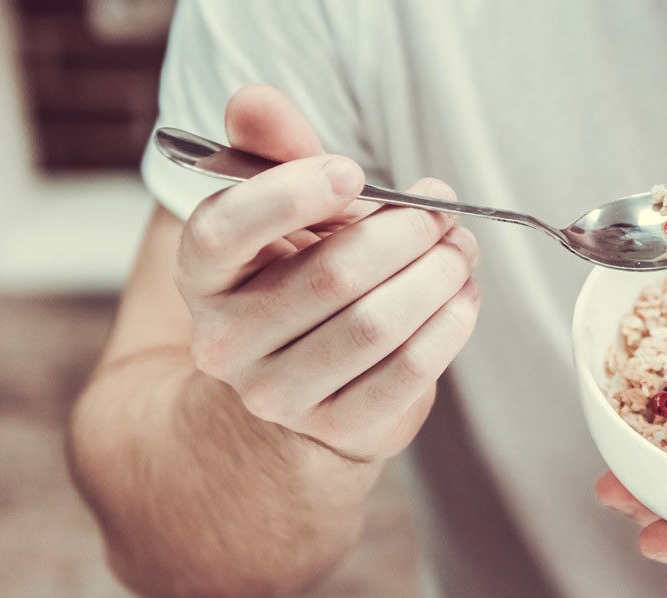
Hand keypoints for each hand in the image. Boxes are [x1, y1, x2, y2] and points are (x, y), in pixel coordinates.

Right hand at [179, 85, 480, 461]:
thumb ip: (275, 153)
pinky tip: (464, 298)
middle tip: (443, 211)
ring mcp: (278, 395)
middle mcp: (226, 342)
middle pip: (331, 276)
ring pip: (375, 325)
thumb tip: (254, 100)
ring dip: (436, 277)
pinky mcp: (338, 428)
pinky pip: (408, 372)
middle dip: (405, 232)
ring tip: (461, 249)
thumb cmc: (301, 277)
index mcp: (202, 276)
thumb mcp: (285, 212)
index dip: (291, 193)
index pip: (223, 230)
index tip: (353, 171)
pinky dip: (449, 326)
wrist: (307, 384)